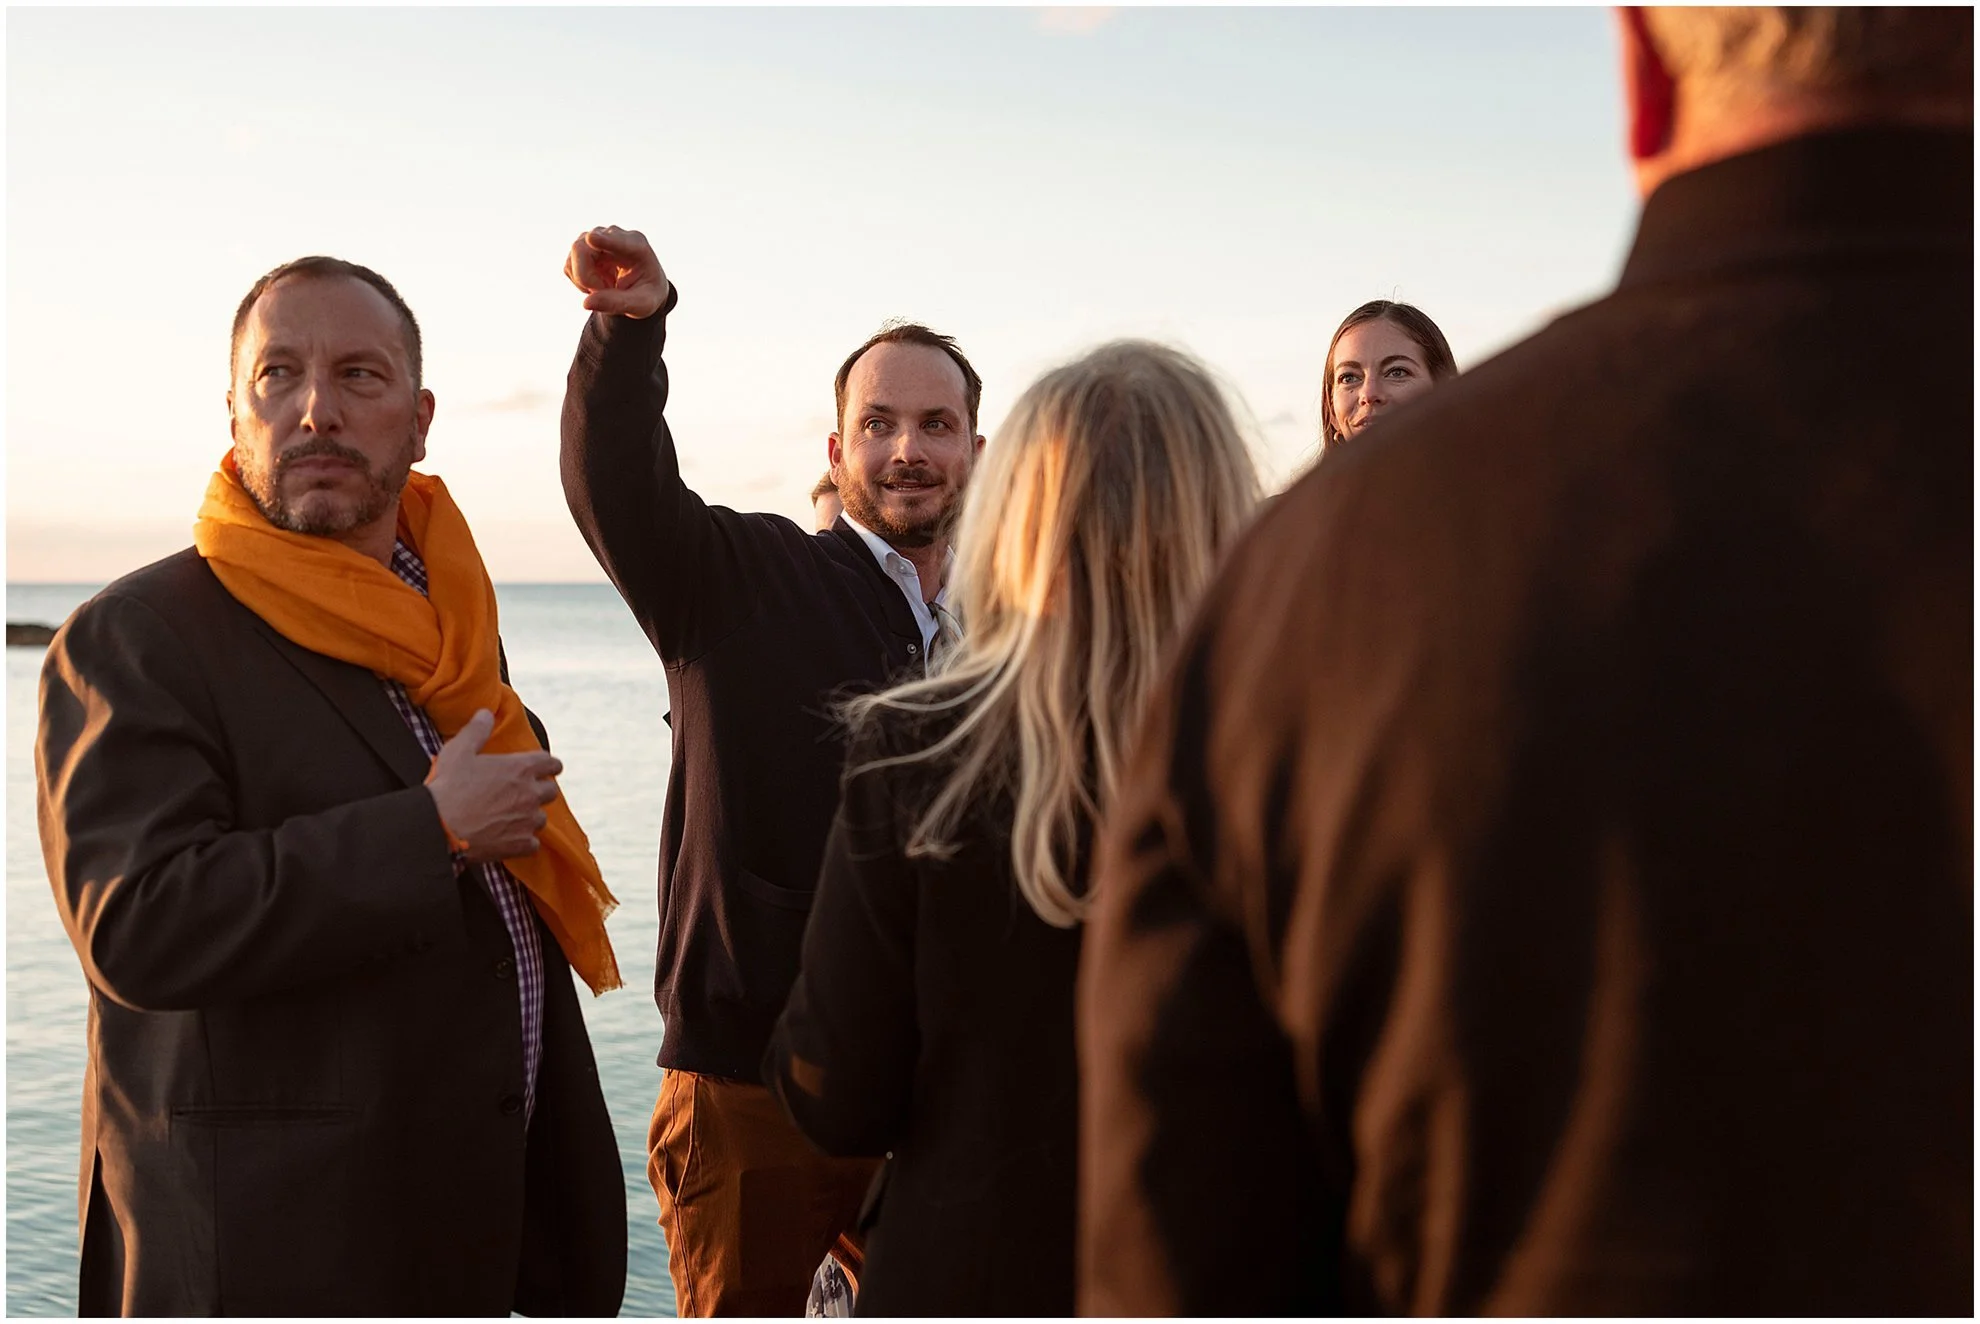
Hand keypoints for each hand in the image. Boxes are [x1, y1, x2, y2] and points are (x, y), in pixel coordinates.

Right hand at [425, 709, 563, 862]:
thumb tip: (486, 714)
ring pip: (542, 818)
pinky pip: (532, 844)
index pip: (552, 763)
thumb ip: (476, 730)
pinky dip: (523, 842)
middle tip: (524, 792)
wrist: (439, 827)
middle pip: (551, 791)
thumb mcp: (458, 750)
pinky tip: (509, 838)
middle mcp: (530, 794)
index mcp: (520, 768)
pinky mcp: (520, 844)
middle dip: (540, 790)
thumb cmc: (448, 787)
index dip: (549, 765)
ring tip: (512, 816)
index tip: (544, 767)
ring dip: (530, 817)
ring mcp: (527, 821)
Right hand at [565, 225, 668, 318]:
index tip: (592, 238)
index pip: (616, 239)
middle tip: (602, 292)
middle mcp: (614, 235)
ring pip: (572, 259)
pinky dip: (580, 281)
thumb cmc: (646, 294)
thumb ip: (618, 304)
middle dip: (585, 277)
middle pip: (581, 248)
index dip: (603, 239)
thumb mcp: (641, 304)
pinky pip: (569, 267)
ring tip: (607, 288)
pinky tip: (598, 283)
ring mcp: (596, 238)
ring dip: (584, 281)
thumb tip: (586, 303)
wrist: (641, 287)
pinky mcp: (583, 247)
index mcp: (636, 245)